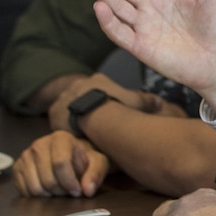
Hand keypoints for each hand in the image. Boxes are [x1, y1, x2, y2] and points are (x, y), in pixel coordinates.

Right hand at [13, 131, 110, 197]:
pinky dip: (37, 196)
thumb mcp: (98, 163)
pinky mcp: (17, 168)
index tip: (78, 191)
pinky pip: (24, 191)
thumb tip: (87, 190)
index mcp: (60, 138)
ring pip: (35, 187)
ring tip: (60, 190)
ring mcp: (25, 156)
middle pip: (47, 179)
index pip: (60, 164)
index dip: (70, 182)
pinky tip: (48, 190)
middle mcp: (39, 144)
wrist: (71, 155)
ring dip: (49, 195)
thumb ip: (96, 174)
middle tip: (69, 191)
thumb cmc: (84, 159)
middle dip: (61, 191)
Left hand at [46, 74, 169, 131]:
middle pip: (84, 97)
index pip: (100, 89)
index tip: (106, 113)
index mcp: (97, 80)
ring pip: (71, 108)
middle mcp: (78, 84)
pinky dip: (65, 126)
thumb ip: (147, 101)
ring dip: (75, 118)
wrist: (91, 112)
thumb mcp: (135, 102)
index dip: (104, 101)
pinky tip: (73, 135)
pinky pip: (59, 119)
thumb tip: (161, 103)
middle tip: (93, 124)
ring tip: (84, 132)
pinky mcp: (54, 110)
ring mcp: (64, 96)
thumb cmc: (116, 106)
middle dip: (88, 109)